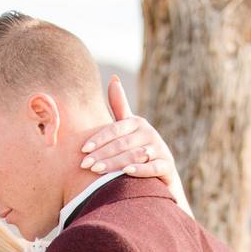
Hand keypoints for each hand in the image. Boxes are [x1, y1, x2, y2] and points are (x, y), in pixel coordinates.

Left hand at [80, 75, 193, 217]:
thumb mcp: (128, 127)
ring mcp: (160, 149)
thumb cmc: (137, 148)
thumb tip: (113, 78)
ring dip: (115, 163)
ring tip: (97, 170)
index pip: (115, 130)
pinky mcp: (168, 165)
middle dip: (102, 154)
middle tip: (85, 164)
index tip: (83, 149)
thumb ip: (119, 106)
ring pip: (135, 156)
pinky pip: (154, 167)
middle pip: (122, 144)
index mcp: (137, 123)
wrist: (161, 173)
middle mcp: (149, 133)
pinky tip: (126, 172)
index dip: (98, 139)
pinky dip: (140, 169)